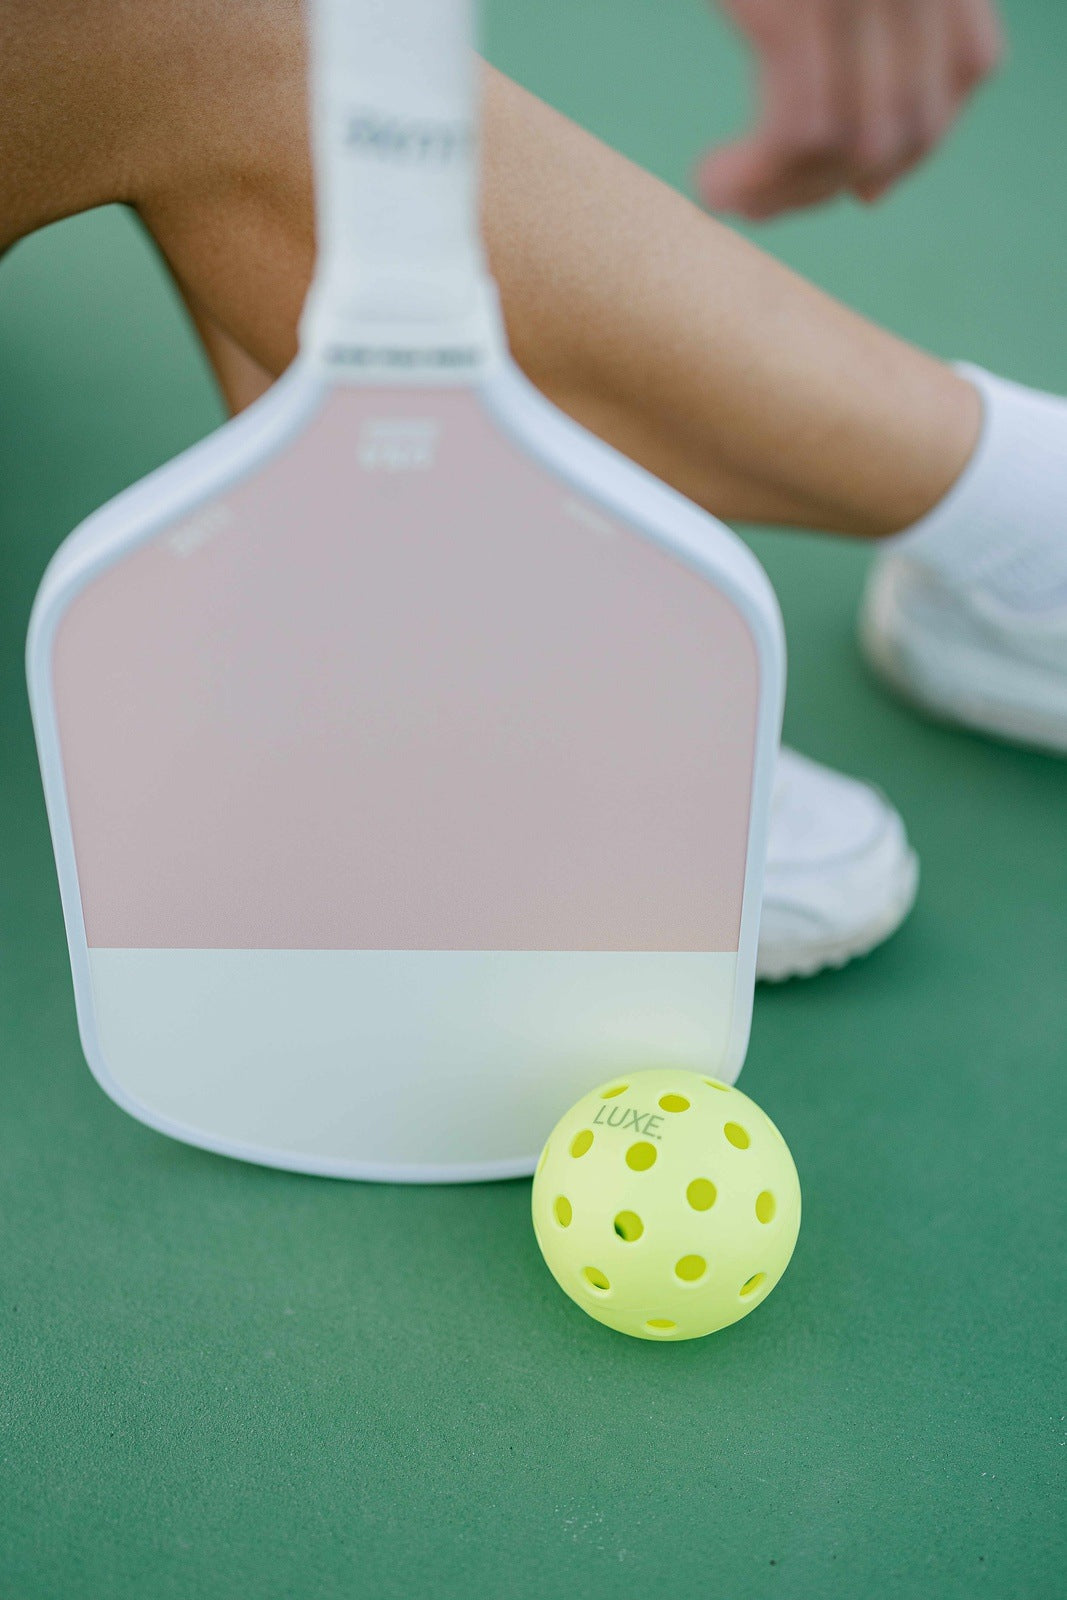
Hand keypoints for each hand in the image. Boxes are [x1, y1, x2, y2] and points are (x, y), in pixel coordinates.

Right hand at [698, 0, 1003, 217]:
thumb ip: (867, 1)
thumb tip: (865, 150)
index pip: (968, 69)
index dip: (917, 144)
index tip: (859, 190)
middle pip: (910, 126)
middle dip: (839, 186)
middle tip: (769, 200)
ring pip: (855, 147)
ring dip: (788, 197)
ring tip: (734, 195)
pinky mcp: (795, 12)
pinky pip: (797, 135)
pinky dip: (754, 181)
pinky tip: (711, 183)